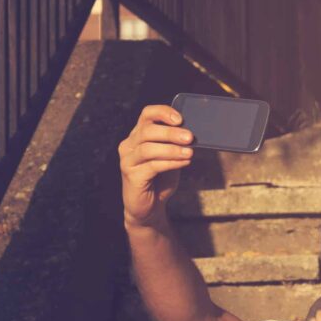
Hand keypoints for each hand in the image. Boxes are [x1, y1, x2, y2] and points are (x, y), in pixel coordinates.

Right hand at [119, 105, 193, 228]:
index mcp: (138, 135)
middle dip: (171, 132)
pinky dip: (170, 163)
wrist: (149, 207)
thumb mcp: (171, 157)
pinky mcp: (131, 176)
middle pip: (148, 130)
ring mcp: (128, 160)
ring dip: (172, 149)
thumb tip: (193, 134)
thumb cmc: (160, 180)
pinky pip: (152, 166)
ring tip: (190, 153)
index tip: (180, 119)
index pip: (147, 114)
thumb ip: (177, 145)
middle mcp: (129, 145)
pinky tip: (184, 163)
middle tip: (190, 137)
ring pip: (148, 148)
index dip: (163, 112)